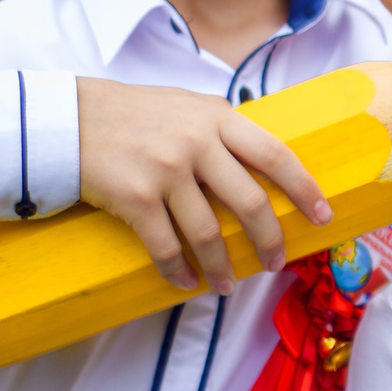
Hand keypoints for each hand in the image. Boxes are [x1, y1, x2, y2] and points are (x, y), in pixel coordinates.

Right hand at [76, 78, 332, 292]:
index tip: (321, 216)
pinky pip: (167, 246)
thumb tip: (264, 162)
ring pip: (209, 233)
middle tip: (276, 262)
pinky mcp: (135, 198)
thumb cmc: (134, 113)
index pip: (276, 156)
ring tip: (228, 285)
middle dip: (269, 240)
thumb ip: (224, 129)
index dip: (304, 189)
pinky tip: (187, 281)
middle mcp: (197, 143)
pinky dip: (179, 270)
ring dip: (222, 267)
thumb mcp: (188, 105)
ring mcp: (166, 171)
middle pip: (250, 203)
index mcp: (218, 118)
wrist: (70, 117)